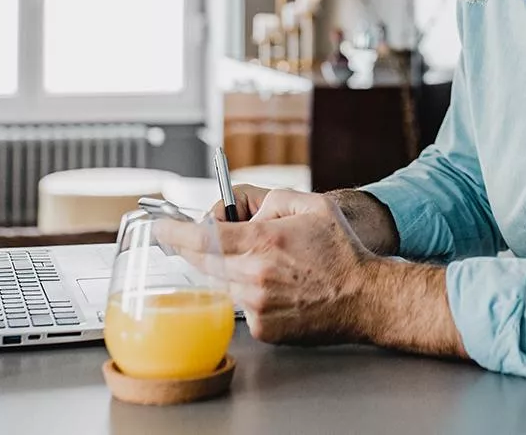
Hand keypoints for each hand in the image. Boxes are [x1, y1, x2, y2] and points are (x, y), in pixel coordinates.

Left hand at [162, 189, 374, 344]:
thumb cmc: (341, 250)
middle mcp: (254, 275)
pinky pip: (239, 304)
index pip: (202, 237)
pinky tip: (277, 286)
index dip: (175, 232)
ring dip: (230, 268)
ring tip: (268, 262)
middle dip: (198, 246)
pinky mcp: (262, 328)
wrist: (365, 298)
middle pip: (203, 261)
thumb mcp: (310, 204)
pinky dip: (248, 291)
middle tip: (211, 234)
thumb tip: (241, 207)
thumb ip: (269, 197)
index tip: (159, 227)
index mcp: (263, 242)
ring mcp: (256, 306)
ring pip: (221, 282)